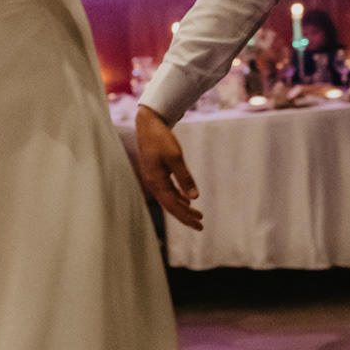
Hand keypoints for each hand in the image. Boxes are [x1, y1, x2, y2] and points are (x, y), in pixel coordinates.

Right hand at [136, 104, 201, 230]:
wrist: (148, 124)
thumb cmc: (161, 138)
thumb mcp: (175, 157)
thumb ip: (184, 178)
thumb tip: (194, 197)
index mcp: (156, 181)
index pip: (173, 205)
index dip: (186, 217)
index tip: (199, 225)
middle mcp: (153, 183)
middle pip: (170, 206)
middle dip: (185, 216)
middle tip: (200, 226)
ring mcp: (153, 178)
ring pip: (169, 199)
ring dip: (183, 208)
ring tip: (197, 215)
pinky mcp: (156, 173)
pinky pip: (167, 191)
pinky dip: (178, 198)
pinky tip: (187, 200)